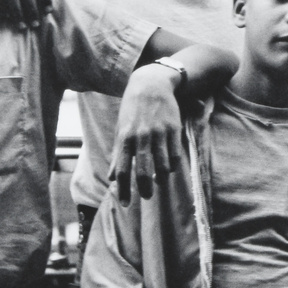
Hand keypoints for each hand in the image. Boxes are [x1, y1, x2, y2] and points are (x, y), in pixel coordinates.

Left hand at [112, 64, 185, 201]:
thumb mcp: (121, 129)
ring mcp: (159, 134)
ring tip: (158, 181)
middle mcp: (141, 138)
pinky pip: (175, 156)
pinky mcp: (174, 129)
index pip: (123, 171)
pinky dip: (171, 166)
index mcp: (125, 139)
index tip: (126, 204)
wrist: (151, 84)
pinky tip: (168, 168)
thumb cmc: (132, 110)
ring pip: (162, 167)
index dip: (124, 190)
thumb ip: (118, 155)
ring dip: (160, 178)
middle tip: (146, 196)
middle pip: (143, 172)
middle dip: (144, 189)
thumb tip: (112, 178)